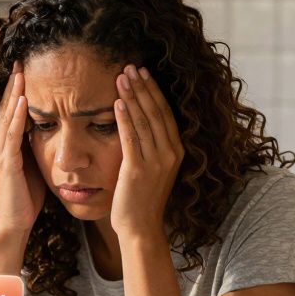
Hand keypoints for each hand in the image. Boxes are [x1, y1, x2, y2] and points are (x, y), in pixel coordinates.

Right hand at [0, 61, 46, 236]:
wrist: (15, 223)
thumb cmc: (26, 197)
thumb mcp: (33, 165)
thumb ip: (35, 146)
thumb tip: (51, 129)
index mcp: (4, 144)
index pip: (11, 110)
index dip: (17, 90)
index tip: (25, 69)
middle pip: (6, 107)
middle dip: (13, 84)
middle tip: (20, 60)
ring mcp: (0, 152)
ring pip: (7, 116)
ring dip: (14, 93)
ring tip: (21, 72)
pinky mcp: (6, 162)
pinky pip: (12, 134)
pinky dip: (17, 116)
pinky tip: (23, 101)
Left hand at [111, 64, 183, 240]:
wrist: (141, 229)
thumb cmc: (142, 201)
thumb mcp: (153, 170)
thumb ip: (151, 148)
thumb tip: (139, 124)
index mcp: (176, 152)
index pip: (165, 114)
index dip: (154, 91)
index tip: (143, 73)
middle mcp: (170, 154)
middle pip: (156, 112)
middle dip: (143, 87)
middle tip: (130, 65)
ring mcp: (156, 162)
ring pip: (144, 121)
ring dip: (133, 96)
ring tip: (122, 76)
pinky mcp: (139, 170)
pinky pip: (132, 138)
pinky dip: (125, 118)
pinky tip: (118, 102)